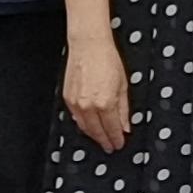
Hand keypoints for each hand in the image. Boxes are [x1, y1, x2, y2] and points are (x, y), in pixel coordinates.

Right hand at [62, 37, 131, 153]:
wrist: (88, 46)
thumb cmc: (107, 60)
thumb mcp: (123, 85)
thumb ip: (124, 109)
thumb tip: (125, 125)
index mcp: (105, 103)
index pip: (112, 129)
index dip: (116, 139)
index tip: (119, 144)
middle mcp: (88, 106)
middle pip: (96, 132)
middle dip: (104, 141)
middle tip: (110, 146)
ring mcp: (76, 103)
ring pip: (84, 127)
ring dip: (93, 135)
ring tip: (101, 138)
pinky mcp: (67, 98)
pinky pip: (75, 117)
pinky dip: (83, 124)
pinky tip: (89, 125)